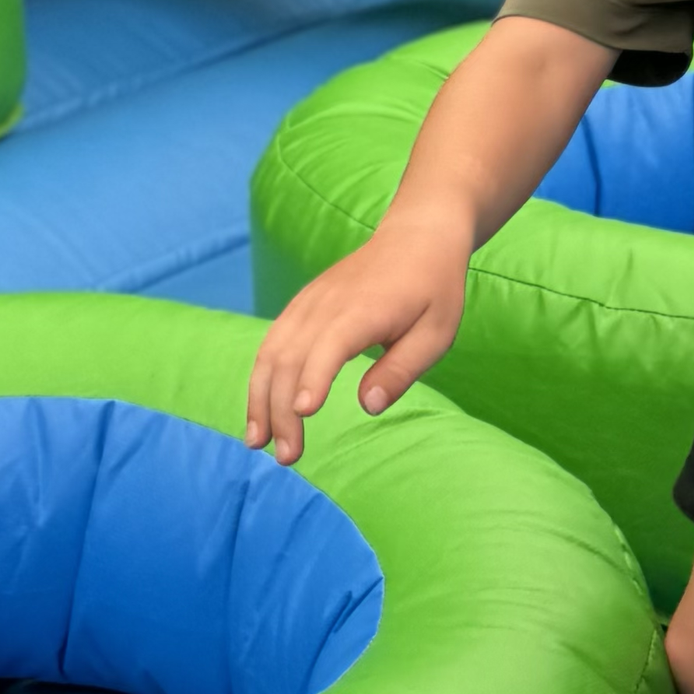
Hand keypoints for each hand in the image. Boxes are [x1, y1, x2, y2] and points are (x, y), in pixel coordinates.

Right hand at [245, 223, 469, 466]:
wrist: (416, 235)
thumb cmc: (433, 289)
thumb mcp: (436, 333)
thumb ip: (401, 370)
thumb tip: (368, 406)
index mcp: (363, 310)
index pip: (329, 346)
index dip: (313, 379)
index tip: (304, 414)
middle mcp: (326, 304)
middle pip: (290, 358)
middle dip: (281, 410)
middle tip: (287, 458)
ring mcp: (309, 302)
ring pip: (271, 352)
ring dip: (259, 398)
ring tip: (257, 442)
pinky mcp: (301, 306)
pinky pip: (271, 342)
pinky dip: (261, 378)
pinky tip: (260, 410)